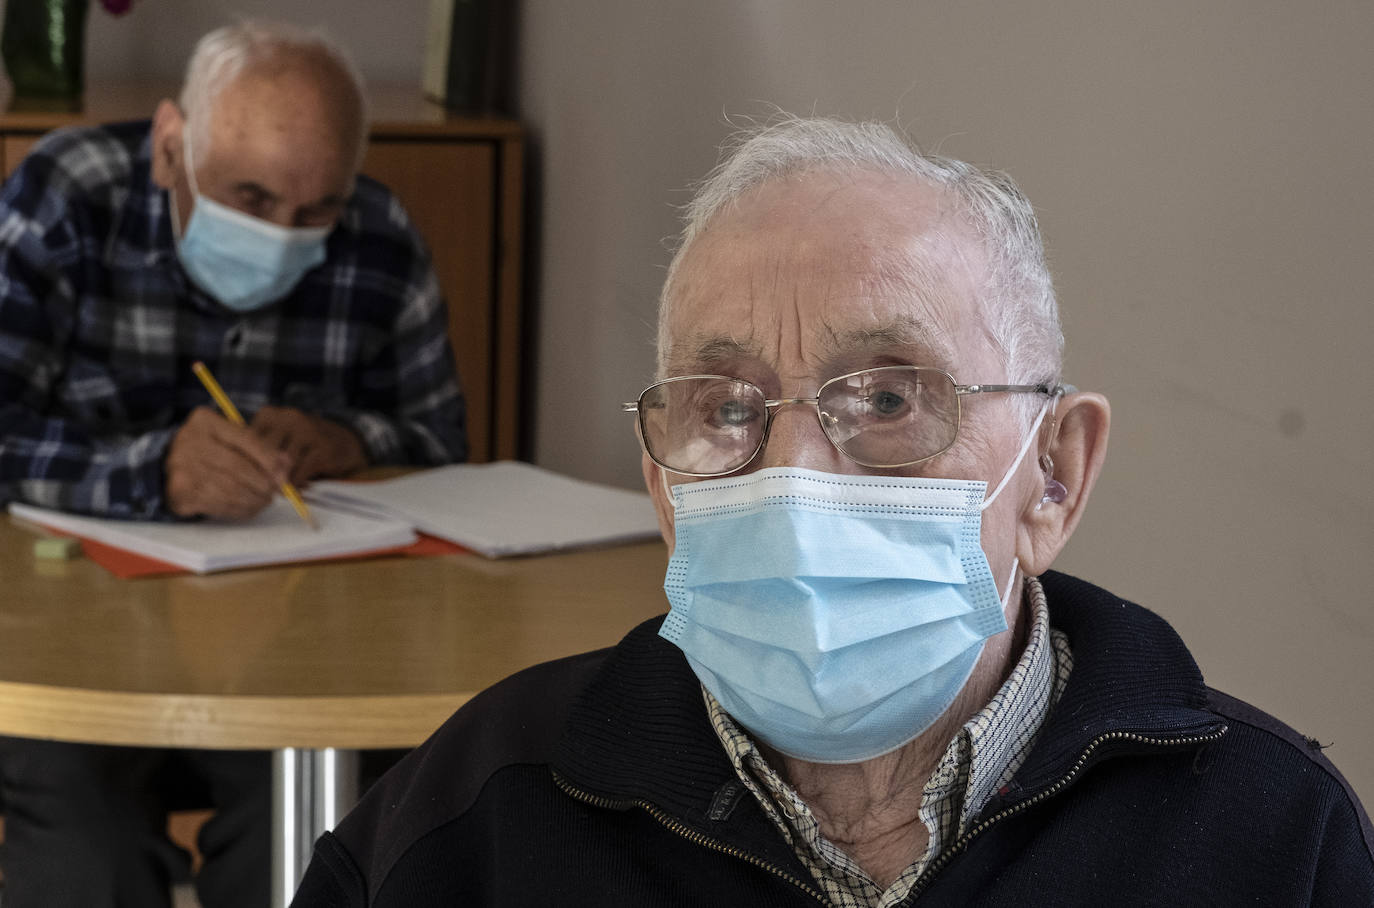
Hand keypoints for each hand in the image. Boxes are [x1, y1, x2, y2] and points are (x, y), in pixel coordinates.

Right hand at [166, 407, 291, 518]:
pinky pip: (218, 504)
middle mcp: (189, 441)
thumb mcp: (231, 438)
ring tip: (264, 500)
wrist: (169, 465)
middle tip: (275, 491)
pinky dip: (239, 508)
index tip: (283, 474)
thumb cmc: (209, 450)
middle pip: (238, 466)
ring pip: (230, 489)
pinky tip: (248, 506)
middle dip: (263, 483)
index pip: (246, 439)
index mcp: (205, 421)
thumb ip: (259, 448)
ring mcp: (181, 468)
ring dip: (254, 499)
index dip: (269, 459)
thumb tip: (286, 464)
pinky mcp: (179, 492)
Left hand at [250, 406, 367, 484]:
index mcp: (269, 414)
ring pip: (282, 462)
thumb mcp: (275, 439)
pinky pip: (301, 471)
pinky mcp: (322, 447)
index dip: (244, 461)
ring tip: (279, 491)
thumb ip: (257, 450)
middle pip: (264, 450)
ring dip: (279, 481)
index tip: (244, 478)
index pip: (247, 439)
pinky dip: (296, 484)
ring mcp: (307, 430)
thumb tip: (239, 471)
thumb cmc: (300, 444)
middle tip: (260, 489)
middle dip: (261, 473)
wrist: (342, 442)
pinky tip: (296, 490)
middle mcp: (288, 417)